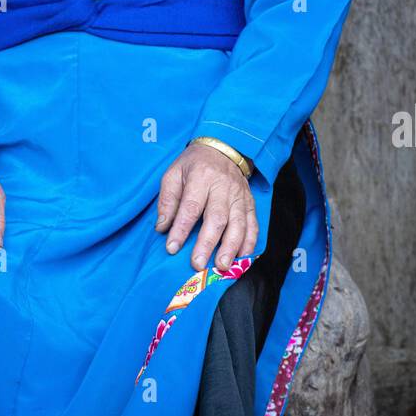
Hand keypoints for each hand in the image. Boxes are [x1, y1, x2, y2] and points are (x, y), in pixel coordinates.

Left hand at [155, 140, 258, 272]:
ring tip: (222, 267)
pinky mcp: (250, 203)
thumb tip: (162, 227)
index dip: (181, 228)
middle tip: (198, 265)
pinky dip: (249, 243)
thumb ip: (167, 200)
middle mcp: (223, 187)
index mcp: (201, 177)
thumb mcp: (173, 173)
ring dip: (231, 248)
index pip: (191, 206)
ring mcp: (239, 196)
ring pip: (238, 224)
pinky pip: (253, 224)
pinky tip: (242, 258)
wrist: (224, 148)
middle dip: (207, 243)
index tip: (172, 248)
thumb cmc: (194, 165)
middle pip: (217, 218)